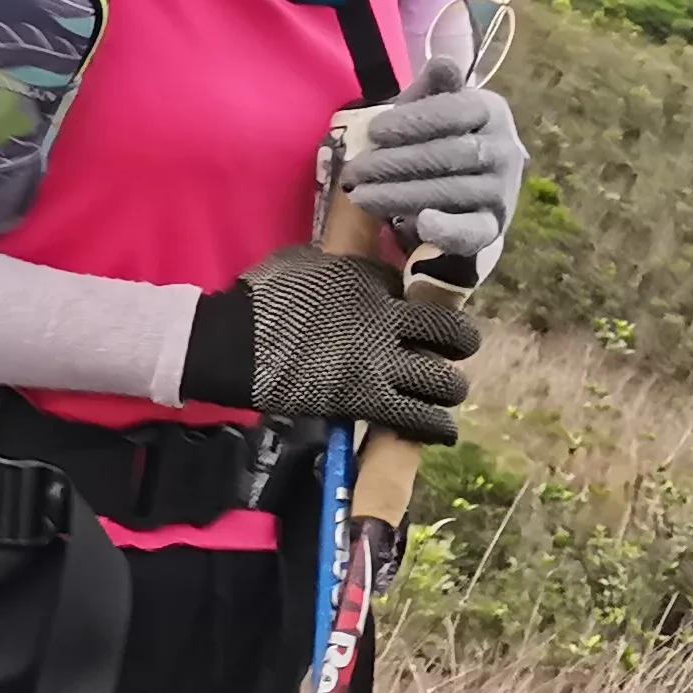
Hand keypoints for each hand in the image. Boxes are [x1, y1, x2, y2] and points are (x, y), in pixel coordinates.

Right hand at [187, 245, 481, 439]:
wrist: (233, 342)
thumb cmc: (259, 299)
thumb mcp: (303, 263)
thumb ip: (336, 267)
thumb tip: (344, 270)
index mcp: (369, 279)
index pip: (414, 291)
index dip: (417, 308)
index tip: (413, 319)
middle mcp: (387, 318)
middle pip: (451, 332)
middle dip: (460, 344)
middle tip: (452, 354)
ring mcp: (381, 361)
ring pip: (444, 380)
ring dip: (448, 389)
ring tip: (444, 395)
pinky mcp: (368, 399)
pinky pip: (420, 417)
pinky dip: (437, 426)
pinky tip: (442, 430)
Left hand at [345, 0, 525, 262]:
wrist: (473, 187)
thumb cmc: (444, 138)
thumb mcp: (436, 106)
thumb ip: (434, 86)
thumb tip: (444, 63)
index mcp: (492, 111)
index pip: (455, 112)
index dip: (413, 121)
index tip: (374, 131)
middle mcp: (505, 149)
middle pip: (449, 155)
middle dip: (396, 163)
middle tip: (355, 170)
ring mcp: (502, 191)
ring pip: (451, 192)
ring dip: (401, 195)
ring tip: (360, 196)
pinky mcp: (493, 227)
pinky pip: (472, 230)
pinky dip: (448, 229)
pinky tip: (421, 224)